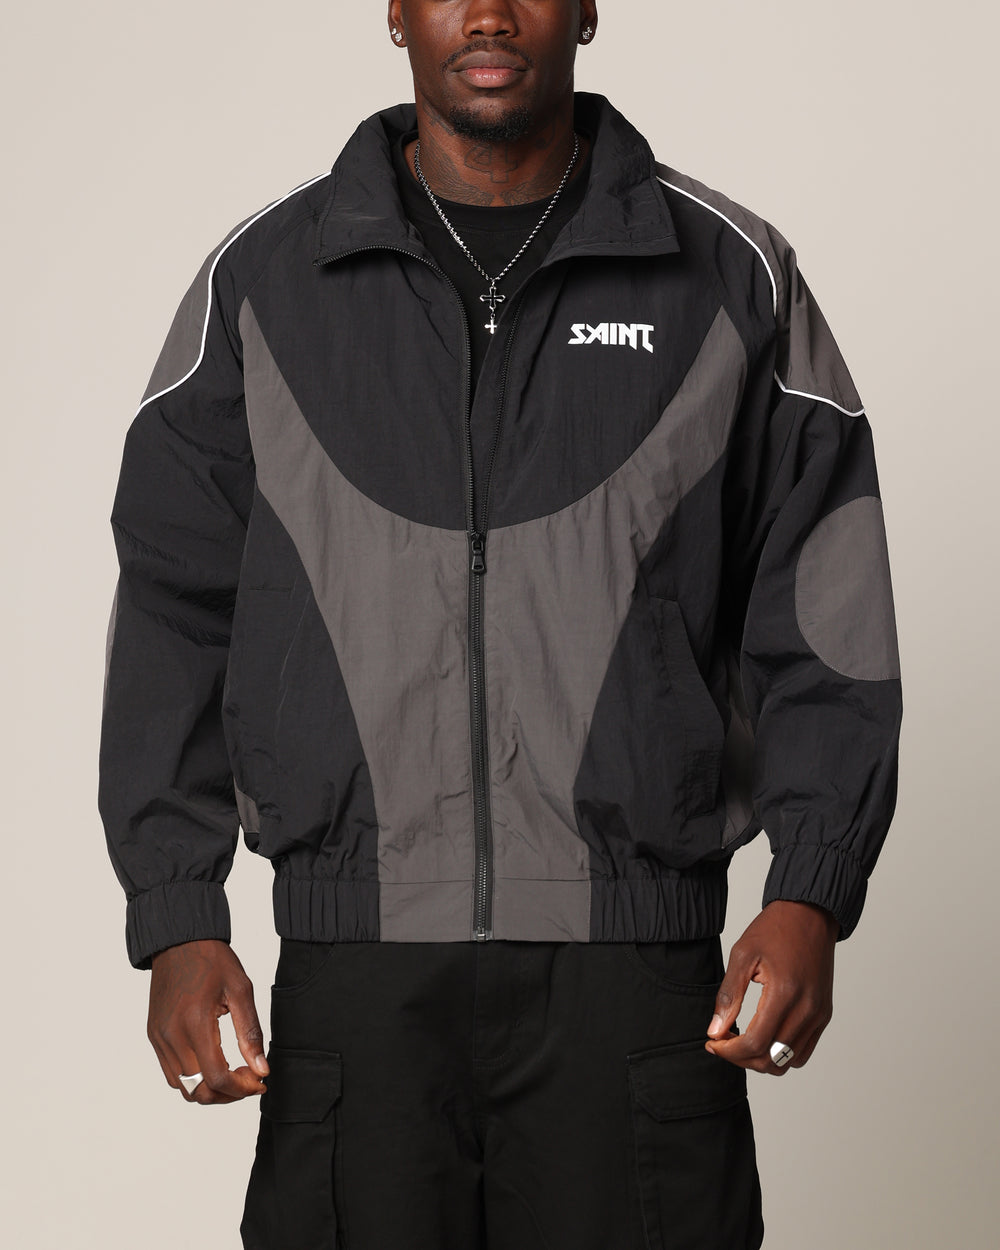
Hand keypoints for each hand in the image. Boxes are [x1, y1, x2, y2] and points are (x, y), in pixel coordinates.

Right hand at [148, 939, 269, 1103]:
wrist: (180, 941)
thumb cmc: (213, 960)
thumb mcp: (241, 990)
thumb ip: (251, 1033)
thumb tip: (262, 1069)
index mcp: (195, 1023)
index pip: (217, 1078)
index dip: (241, 1089)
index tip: (260, 1082)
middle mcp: (172, 1036)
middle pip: (198, 1090)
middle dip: (228, 1094)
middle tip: (250, 1079)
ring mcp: (159, 1037)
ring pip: (183, 1086)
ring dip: (209, 1089)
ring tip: (233, 1074)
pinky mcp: (154, 1035)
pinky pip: (171, 1072)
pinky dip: (193, 1078)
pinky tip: (212, 1063)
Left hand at [705, 900, 837, 1074]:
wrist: (808, 914)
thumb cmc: (774, 929)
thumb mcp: (742, 955)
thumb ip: (728, 995)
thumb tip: (715, 1031)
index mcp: (784, 993)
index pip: (755, 1044)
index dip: (729, 1051)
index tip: (712, 1042)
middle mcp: (807, 1010)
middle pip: (771, 1060)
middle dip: (741, 1058)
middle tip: (722, 1042)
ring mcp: (818, 1015)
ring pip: (788, 1061)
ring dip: (761, 1059)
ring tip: (741, 1040)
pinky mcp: (823, 1015)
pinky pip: (802, 1051)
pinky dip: (780, 1053)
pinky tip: (762, 1036)